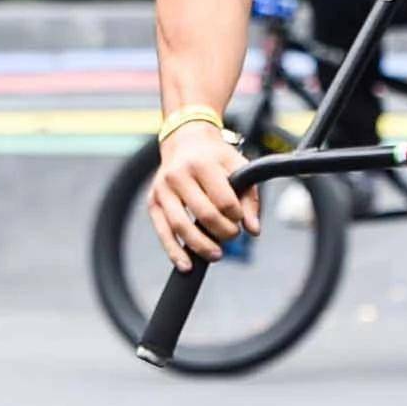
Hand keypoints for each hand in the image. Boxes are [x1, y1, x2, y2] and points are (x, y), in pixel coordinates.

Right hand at [148, 120, 258, 268]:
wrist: (185, 142)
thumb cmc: (215, 157)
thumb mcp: (238, 166)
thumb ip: (250, 198)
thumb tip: (254, 230)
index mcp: (202, 163)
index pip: (223, 199)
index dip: (236, 215)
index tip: (240, 219)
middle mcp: (178, 175)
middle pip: (203, 215)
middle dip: (223, 232)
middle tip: (232, 236)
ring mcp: (162, 189)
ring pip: (180, 226)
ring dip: (201, 246)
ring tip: (217, 254)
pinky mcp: (152, 202)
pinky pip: (163, 232)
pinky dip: (174, 251)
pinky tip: (186, 264)